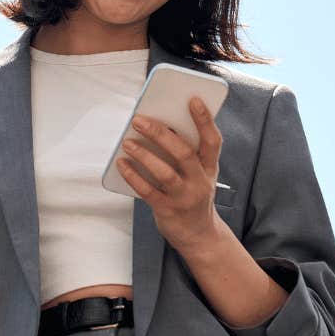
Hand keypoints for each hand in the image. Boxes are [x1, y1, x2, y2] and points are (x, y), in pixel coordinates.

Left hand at [114, 95, 224, 249]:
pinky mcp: (168, 210)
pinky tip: (122, 164)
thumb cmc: (193, 195)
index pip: (212, 140)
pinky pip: (148, 191)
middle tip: (139, 119)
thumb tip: (158, 127)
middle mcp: (200, 181)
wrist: (198, 235)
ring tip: (127, 142)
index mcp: (210, 168)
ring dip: (144, 155)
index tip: (192, 100)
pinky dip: (133, 176)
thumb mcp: (199, 175)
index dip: (204, 120)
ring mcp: (185, 197)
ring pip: (165, 173)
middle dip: (160, 134)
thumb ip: (187, 154)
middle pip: (183, 153)